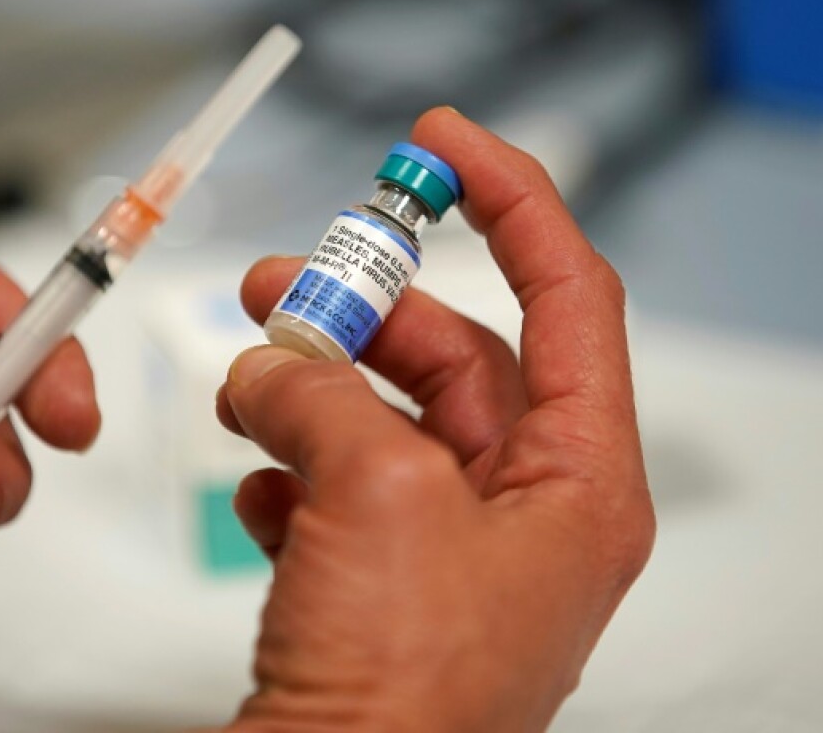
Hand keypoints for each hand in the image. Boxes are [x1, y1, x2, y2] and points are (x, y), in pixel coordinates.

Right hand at [216, 109, 653, 731]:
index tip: (445, 144)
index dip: (513, 201)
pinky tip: (257, 484)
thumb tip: (269, 366)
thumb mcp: (378, 495)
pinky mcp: (380, 586)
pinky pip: (339, 490)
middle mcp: (524, 515)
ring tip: (244, 378)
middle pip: (457, 358)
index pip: (570, 297)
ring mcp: (448, 552)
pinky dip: (289, 469)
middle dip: (367, 307)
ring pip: (383, 420)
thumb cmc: (404, 696)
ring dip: (309, 388)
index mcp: (578, 485)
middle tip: (285, 278)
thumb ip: (325, 396)